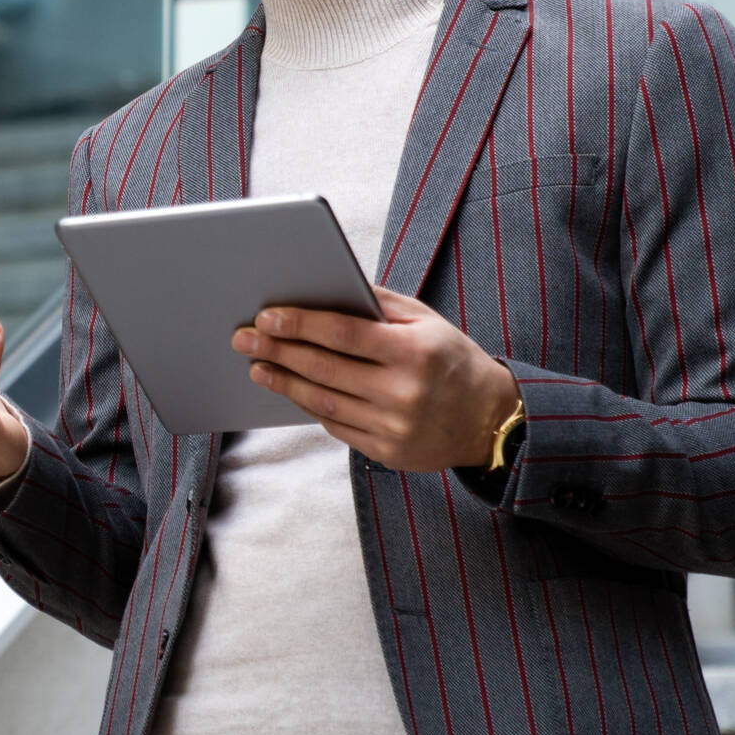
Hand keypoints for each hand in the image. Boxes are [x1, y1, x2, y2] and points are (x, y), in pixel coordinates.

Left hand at [233, 286, 521, 471]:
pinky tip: (291, 389)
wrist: (491, 418)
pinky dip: (310, 407)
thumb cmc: (450, 358)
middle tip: (243, 338)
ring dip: (284, 383)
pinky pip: (337, 427)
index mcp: (414, 352)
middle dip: (277, 351)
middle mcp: (403, 392)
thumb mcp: (425, 320)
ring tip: (257, 366)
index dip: (299, 324)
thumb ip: (376, 302)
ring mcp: (395, 427)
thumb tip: (324, 283)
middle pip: (324, 369)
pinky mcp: (389, 452)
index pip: (343, 334)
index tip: (265, 316)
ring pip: (323, 402)